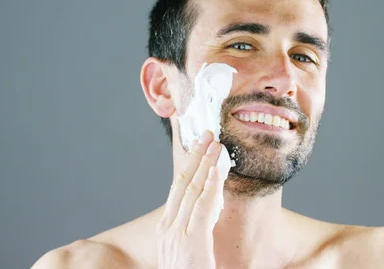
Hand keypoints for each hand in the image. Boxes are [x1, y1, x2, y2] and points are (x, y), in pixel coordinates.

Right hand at [156, 130, 227, 267]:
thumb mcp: (189, 249)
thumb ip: (196, 228)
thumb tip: (210, 204)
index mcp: (166, 228)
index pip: (178, 188)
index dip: (189, 164)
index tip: (199, 145)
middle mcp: (168, 228)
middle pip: (182, 183)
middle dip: (195, 156)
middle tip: (206, 133)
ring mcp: (177, 235)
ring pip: (192, 190)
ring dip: (204, 163)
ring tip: (214, 142)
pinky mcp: (191, 244)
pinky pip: (202, 208)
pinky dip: (210, 186)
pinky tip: (216, 169)